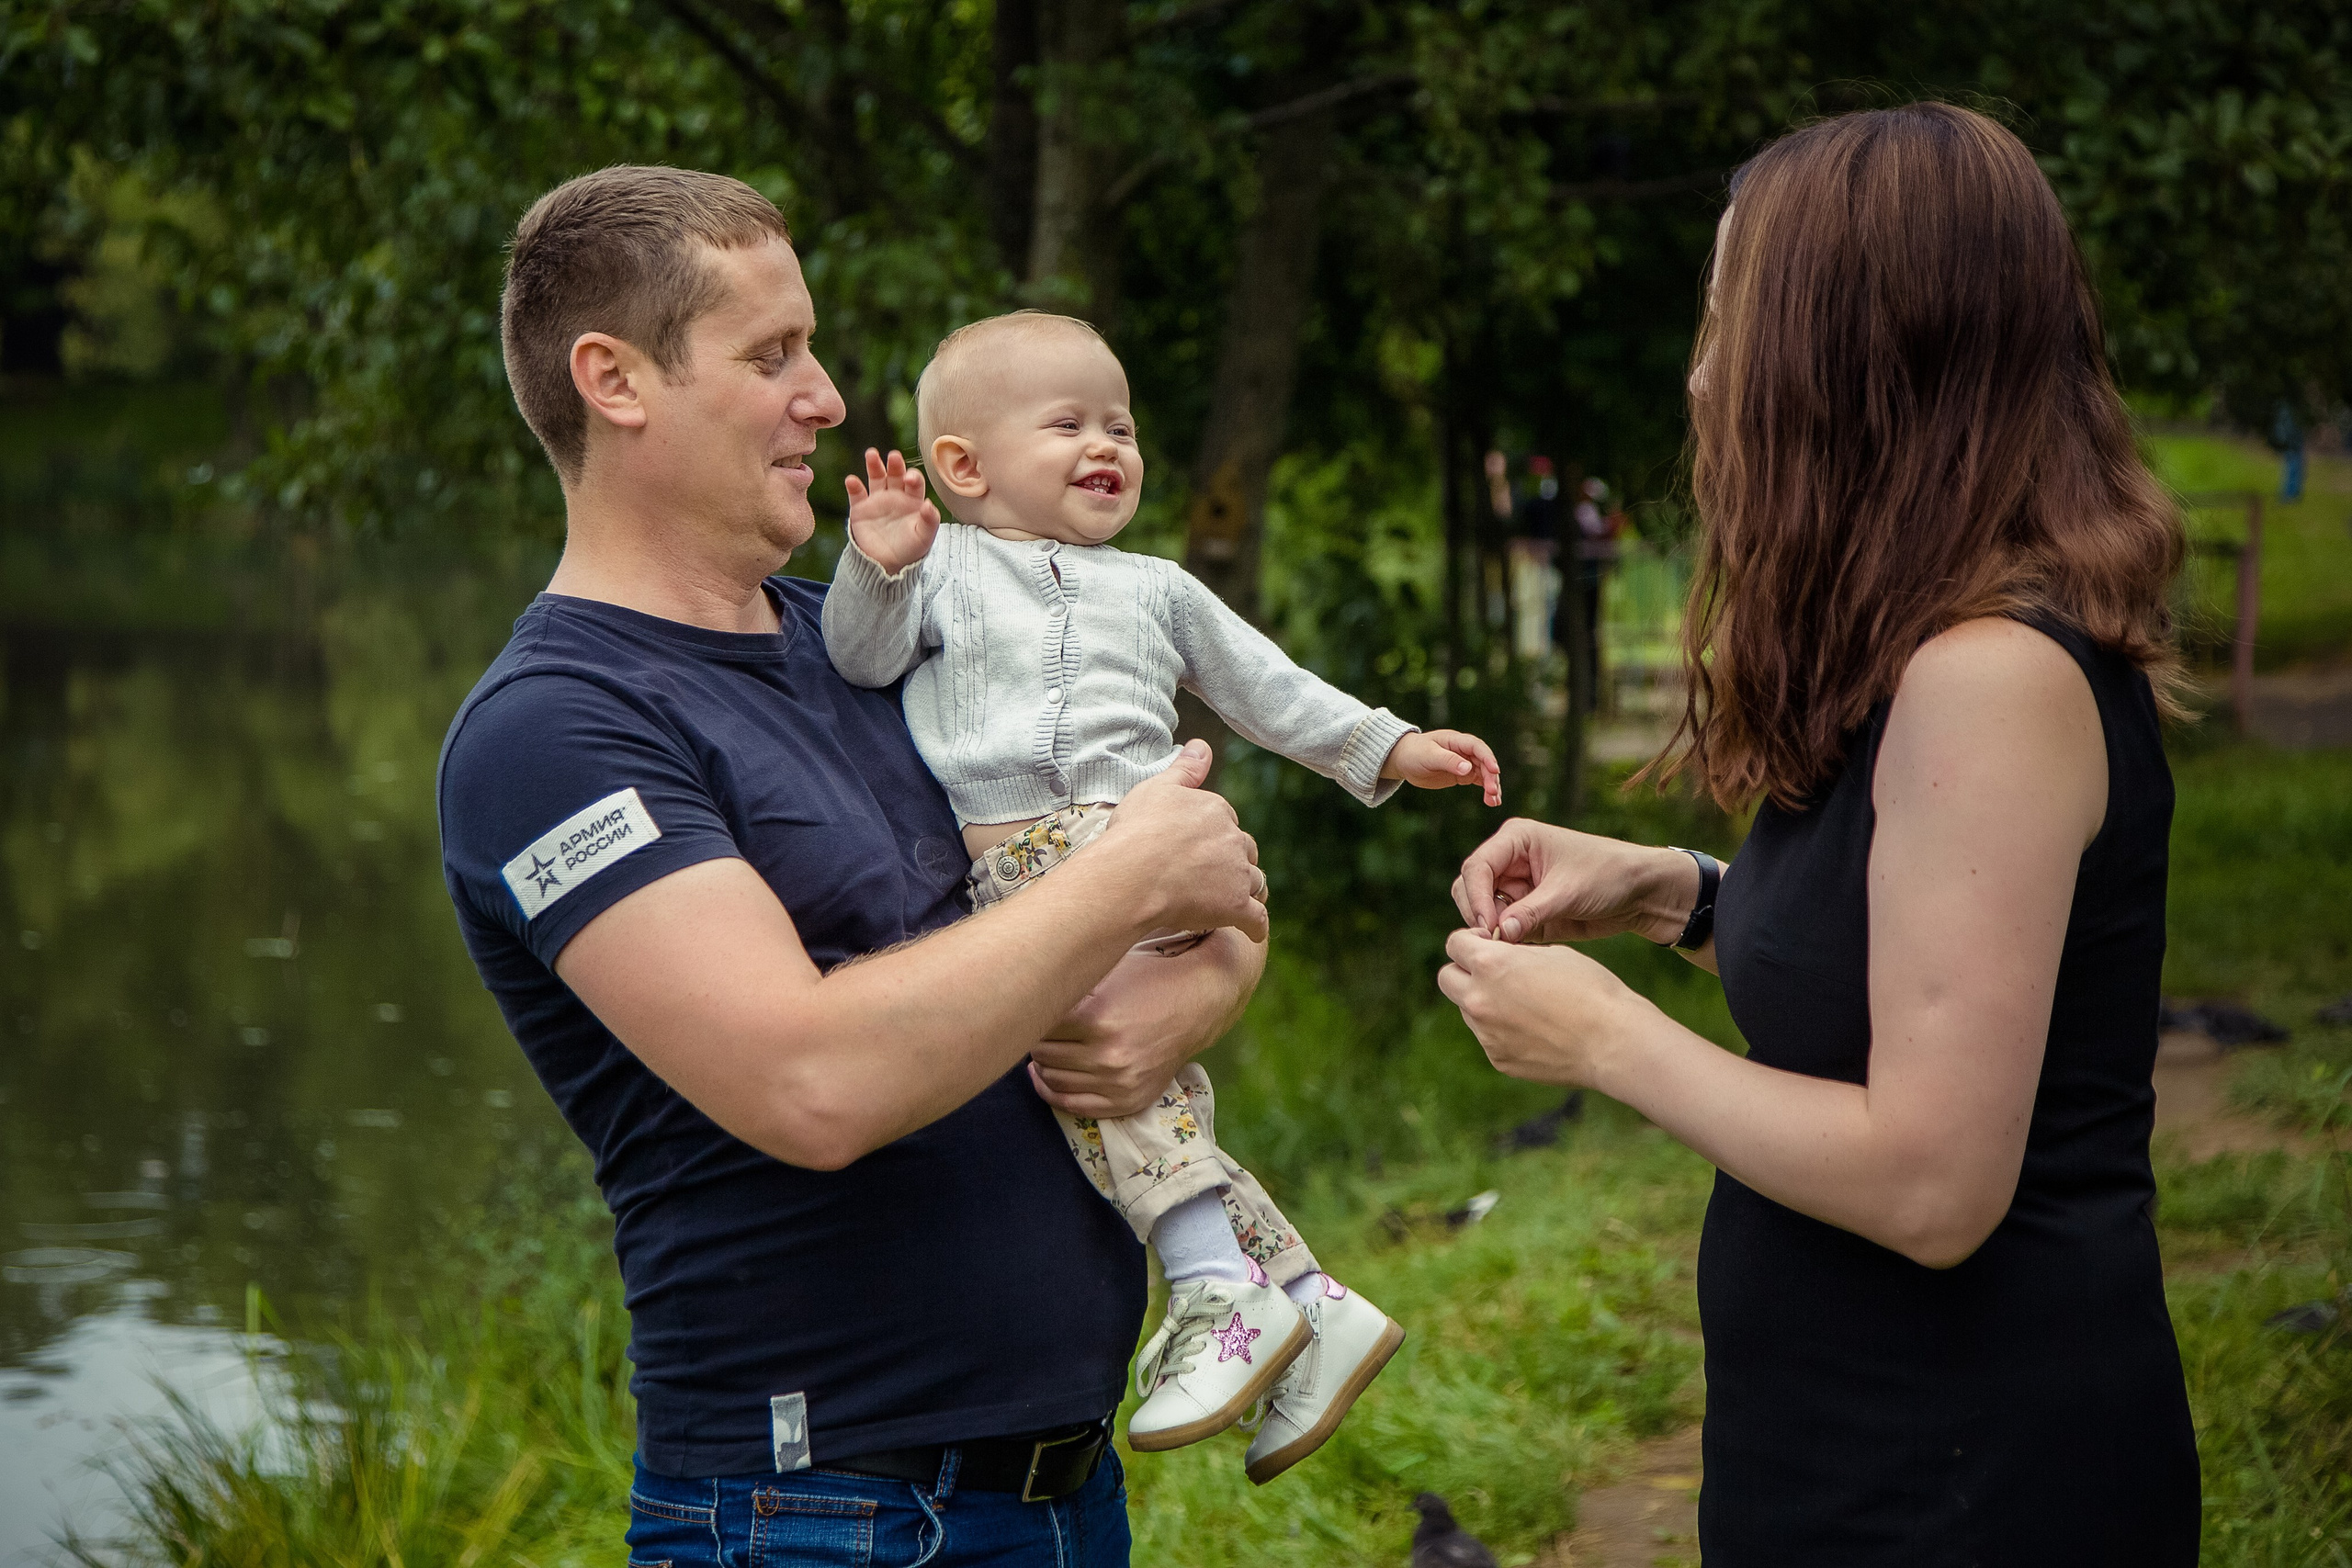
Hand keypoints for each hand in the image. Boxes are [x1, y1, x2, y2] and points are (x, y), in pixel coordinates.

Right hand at [844, 447, 938, 572]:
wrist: (887, 564)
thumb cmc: (910, 549)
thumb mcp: (924, 536)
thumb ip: (930, 520)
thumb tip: (929, 504)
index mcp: (913, 500)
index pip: (914, 483)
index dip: (913, 478)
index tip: (910, 478)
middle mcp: (896, 495)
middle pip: (895, 475)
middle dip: (895, 465)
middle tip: (894, 457)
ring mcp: (877, 500)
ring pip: (876, 477)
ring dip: (874, 465)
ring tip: (871, 454)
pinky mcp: (860, 509)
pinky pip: (856, 494)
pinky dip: (853, 486)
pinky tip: (852, 480)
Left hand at [1027, 929, 1263, 1116]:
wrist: (1198, 1000)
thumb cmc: (1147, 978)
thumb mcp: (1104, 972)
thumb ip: (1064, 988)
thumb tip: (1018, 999)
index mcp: (1095, 1016)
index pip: (1036, 1025)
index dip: (1030, 1012)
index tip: (1029, 1004)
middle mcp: (1106, 1054)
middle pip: (1040, 1053)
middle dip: (1034, 1037)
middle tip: (1035, 1023)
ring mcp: (1118, 1082)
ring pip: (1052, 1079)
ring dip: (1042, 1063)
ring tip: (1045, 1045)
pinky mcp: (1128, 1099)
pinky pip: (1073, 1105)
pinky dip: (1052, 1092)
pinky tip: (1045, 1075)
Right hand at [1100, 741, 1269, 941]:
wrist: (1132, 874)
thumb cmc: (1137, 831)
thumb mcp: (1157, 788)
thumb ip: (1185, 769)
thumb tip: (1201, 746)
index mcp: (1216, 810)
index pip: (1225, 821)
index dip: (1214, 835)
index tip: (1200, 846)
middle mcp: (1233, 839)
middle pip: (1244, 850)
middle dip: (1236, 861)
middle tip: (1218, 874)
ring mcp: (1237, 874)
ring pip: (1255, 882)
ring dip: (1248, 890)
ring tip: (1238, 899)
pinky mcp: (1235, 906)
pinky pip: (1256, 918)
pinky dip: (1256, 925)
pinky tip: (1253, 931)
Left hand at [1383, 729, 1502, 805]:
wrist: (1404, 760)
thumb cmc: (1414, 753)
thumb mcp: (1429, 756)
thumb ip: (1448, 761)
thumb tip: (1468, 768)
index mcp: (1456, 741)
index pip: (1477, 747)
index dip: (1488, 758)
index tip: (1494, 771)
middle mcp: (1465, 751)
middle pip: (1484, 762)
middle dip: (1490, 777)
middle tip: (1492, 792)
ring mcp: (1465, 763)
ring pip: (1484, 774)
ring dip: (1492, 786)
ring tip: (1494, 802)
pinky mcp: (1463, 775)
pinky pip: (1479, 782)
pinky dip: (1486, 791)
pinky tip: (1492, 802)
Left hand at [1436, 927, 1644, 1087]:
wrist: (1613, 1042)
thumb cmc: (1591, 989)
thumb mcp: (1552, 953)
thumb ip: (1513, 953)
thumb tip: (1498, 954)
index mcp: (1490, 964)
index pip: (1454, 944)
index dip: (1470, 940)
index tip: (1488, 943)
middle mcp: (1479, 999)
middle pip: (1447, 978)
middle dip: (1464, 971)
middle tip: (1494, 972)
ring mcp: (1486, 1034)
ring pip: (1468, 1010)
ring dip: (1485, 1001)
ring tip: (1525, 1004)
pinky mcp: (1498, 1059)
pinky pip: (1488, 1037)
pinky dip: (1502, 1030)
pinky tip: (1536, 1029)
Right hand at [1452, 819, 1699, 943]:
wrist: (1641, 894)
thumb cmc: (1609, 876)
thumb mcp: (1569, 892)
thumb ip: (1531, 912)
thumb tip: (1498, 934)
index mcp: (1516, 840)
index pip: (1476, 867)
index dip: (1476, 898)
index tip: (1488, 927)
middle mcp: (1509, 861)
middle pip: (1469, 888)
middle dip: (1478, 915)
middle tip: (1498, 940)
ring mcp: (1515, 887)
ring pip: (1481, 912)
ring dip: (1490, 930)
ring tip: (1512, 946)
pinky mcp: (1524, 911)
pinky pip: (1501, 929)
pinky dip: (1504, 941)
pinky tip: (1521, 950)